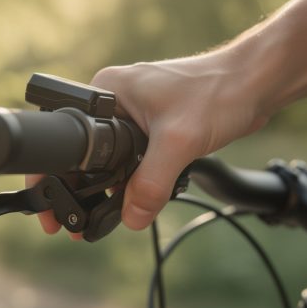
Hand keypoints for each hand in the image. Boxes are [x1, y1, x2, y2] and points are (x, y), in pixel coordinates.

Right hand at [32, 49, 269, 236]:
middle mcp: (112, 101)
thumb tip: (131, 218)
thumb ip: (150, 183)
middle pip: (84, 154)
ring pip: (109, 160)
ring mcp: (131, 113)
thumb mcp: (178, 141)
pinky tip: (136, 198)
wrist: (254, 83)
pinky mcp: (151, 126)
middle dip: (79, 190)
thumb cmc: (217, 93)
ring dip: (109, 187)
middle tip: (72, 224)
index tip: (52, 209)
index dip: (55, 177)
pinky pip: (132, 160)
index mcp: (105, 92)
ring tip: (103, 217)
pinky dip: (133, 180)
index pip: (67, 139)